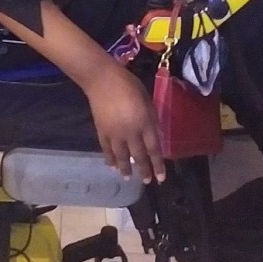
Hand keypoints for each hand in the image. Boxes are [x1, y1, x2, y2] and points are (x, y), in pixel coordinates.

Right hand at [84, 63, 165, 183]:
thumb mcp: (147, 99)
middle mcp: (130, 131)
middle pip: (138, 156)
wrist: (102, 80)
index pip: (154, 148)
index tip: (161, 178)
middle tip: (146, 181)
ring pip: (121, 156)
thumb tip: (156, 135)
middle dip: (143, 170)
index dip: (158, 164)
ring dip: (125, 169)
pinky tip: (112, 166)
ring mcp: (114, 133)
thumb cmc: (128, 84)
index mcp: (144, 122)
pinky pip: (107, 149)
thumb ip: (152, 118)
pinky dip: (110, 159)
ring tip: (127, 178)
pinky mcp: (101, 131)